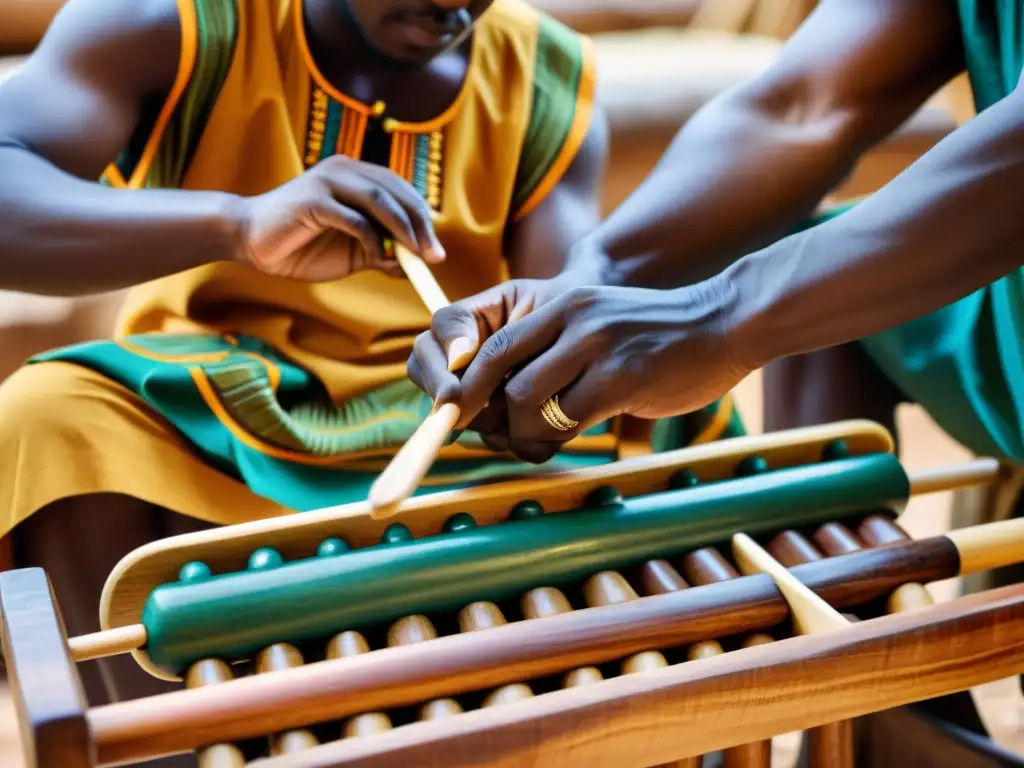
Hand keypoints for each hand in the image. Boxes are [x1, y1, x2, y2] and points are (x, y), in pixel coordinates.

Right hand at [235, 156, 444, 280]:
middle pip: (395, 192)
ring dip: (403, 230)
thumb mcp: (352, 253)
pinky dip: (371, 238)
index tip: (436, 250)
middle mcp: (344, 170)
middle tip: (433, 256)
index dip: (423, 218)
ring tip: (415, 255)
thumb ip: (381, 254)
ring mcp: (327, 181)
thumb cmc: (301, 246)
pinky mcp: (312, 199)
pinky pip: (353, 217)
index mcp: (355, 175)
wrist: (250, 241)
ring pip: (379, 199)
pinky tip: (375, 256)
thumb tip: (416, 265)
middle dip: (420, 225)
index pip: (401, 191)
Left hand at [409, 276, 750, 462]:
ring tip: (535, 442)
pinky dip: (554, 439)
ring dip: (520, 433)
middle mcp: (572, 318)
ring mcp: (597, 345)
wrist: (725, 322)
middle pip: (496, 368)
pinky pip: (565, 419)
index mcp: (561, 305)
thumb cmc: (658, 337)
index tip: (458, 413)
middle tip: (483, 436)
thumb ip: (555, 351)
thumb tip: (504, 401)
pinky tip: (564, 442)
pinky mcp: (621, 378)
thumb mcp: (599, 326)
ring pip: (526, 399)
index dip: (465, 382)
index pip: (492, 342)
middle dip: (477, 408)